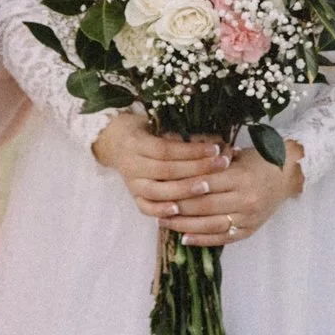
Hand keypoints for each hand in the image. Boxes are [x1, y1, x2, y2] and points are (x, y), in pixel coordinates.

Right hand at [92, 111, 231, 225]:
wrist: (113, 141)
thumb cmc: (142, 129)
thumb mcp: (155, 123)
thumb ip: (176, 133)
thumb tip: (210, 140)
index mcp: (137, 143)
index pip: (167, 150)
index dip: (192, 150)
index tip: (215, 148)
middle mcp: (132, 165)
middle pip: (166, 170)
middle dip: (196, 169)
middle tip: (220, 165)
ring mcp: (131, 183)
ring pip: (157, 192)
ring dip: (183, 191)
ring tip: (207, 187)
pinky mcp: (132, 197)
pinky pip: (146, 208)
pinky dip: (162, 210)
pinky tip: (179, 210)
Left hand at [169, 135, 304, 245]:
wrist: (287, 176)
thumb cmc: (259, 161)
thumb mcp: (238, 154)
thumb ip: (213, 161)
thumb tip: (182, 159)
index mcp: (241, 177)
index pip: (205, 183)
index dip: (182, 187)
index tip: (163, 187)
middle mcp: (245, 199)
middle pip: (205, 206)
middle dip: (179, 207)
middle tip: (157, 206)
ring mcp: (248, 218)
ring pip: (211, 225)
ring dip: (185, 225)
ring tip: (165, 222)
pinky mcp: (249, 231)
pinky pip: (223, 238)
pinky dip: (203, 240)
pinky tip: (185, 238)